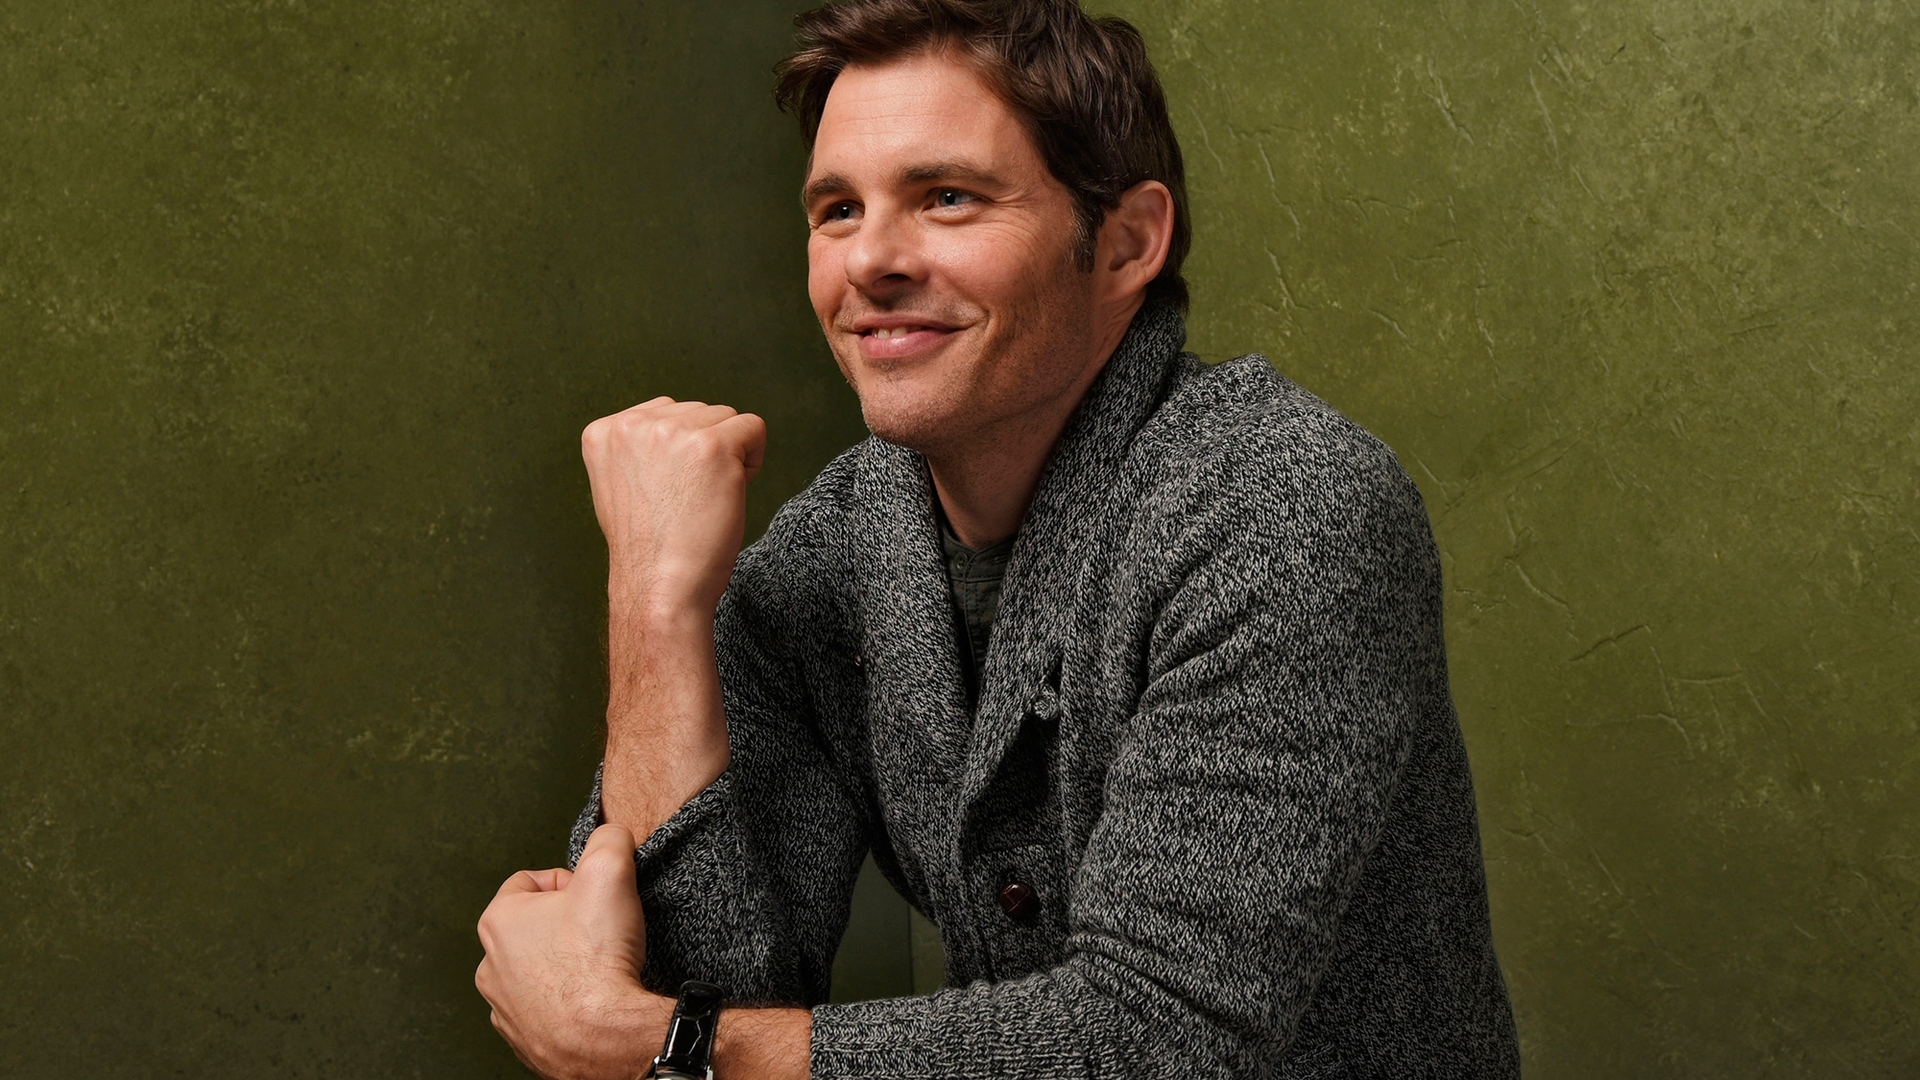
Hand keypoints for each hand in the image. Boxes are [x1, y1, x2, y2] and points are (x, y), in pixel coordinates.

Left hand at [475, 824, 665, 1079]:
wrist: (603, 1035)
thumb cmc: (596, 960)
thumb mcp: (610, 870)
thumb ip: (609, 839)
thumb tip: (611, 835)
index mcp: (498, 920)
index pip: (532, 880)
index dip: (571, 882)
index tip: (594, 898)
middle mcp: (490, 965)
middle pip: (533, 926)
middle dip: (568, 924)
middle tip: (600, 931)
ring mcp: (504, 1007)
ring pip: (536, 970)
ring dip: (564, 965)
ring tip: (598, 968)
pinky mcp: (524, 1040)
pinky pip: (545, 1010)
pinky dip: (566, 1003)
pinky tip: (592, 1000)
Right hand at [581, 398, 766, 619]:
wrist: (660, 588)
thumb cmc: (650, 549)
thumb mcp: (622, 487)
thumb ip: (638, 450)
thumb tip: (676, 428)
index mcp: (603, 433)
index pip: (666, 412)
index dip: (680, 452)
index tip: (669, 492)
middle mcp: (632, 425)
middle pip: (698, 412)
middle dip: (705, 450)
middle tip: (689, 501)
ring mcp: (671, 432)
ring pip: (726, 419)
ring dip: (729, 455)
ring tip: (706, 499)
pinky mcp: (711, 446)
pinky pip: (753, 428)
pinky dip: (753, 460)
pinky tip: (731, 492)